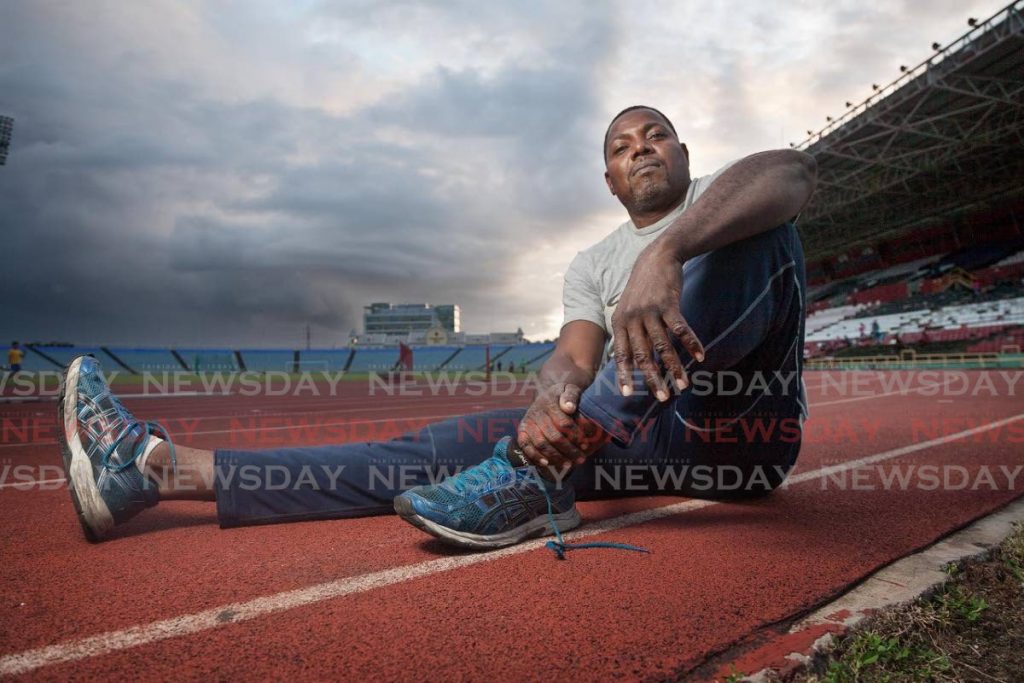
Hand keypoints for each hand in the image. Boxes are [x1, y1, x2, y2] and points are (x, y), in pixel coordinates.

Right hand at [517, 382, 587, 471]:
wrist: (549, 395)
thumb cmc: (564, 396)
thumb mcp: (570, 389)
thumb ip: (571, 396)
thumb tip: (569, 408)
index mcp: (549, 402)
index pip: (564, 423)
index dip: (576, 436)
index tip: (585, 445)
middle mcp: (536, 412)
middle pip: (553, 436)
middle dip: (569, 450)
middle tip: (581, 459)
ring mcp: (528, 422)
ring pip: (541, 443)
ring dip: (555, 456)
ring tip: (568, 464)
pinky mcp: (522, 430)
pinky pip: (525, 446)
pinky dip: (534, 456)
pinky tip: (546, 463)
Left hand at [610, 243, 703, 400]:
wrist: (657, 257)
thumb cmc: (642, 289)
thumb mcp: (627, 309)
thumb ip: (628, 333)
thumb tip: (628, 360)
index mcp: (620, 323)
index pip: (622, 354)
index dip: (625, 375)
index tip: (628, 394)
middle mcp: (632, 319)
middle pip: (643, 355)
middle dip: (653, 378)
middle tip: (663, 397)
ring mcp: (650, 311)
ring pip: (663, 346)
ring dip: (675, 367)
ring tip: (684, 384)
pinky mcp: (669, 304)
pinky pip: (681, 329)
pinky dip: (691, 343)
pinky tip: (701, 356)